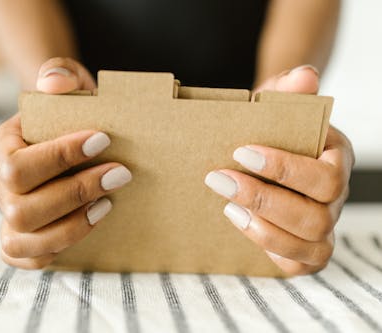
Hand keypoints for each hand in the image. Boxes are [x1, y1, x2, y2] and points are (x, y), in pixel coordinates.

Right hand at [0, 57, 131, 268]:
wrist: (75, 132)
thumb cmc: (72, 111)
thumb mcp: (71, 84)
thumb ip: (60, 74)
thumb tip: (55, 83)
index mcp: (4, 146)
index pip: (16, 163)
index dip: (58, 156)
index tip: (103, 140)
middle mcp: (1, 184)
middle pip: (19, 206)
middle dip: (74, 192)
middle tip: (120, 173)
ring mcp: (9, 214)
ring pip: (21, 236)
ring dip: (70, 224)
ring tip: (108, 203)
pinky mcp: (23, 239)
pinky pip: (28, 257)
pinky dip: (60, 247)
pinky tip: (95, 220)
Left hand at [204, 65, 354, 274]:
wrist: (257, 150)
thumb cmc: (267, 130)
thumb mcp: (272, 107)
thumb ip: (287, 92)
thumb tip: (305, 75)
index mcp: (336, 158)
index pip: (326, 174)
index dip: (285, 169)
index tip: (241, 152)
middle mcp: (334, 196)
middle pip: (319, 214)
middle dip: (265, 200)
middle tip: (218, 178)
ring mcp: (323, 225)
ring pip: (312, 242)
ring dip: (264, 228)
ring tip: (226, 206)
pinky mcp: (305, 249)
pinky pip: (299, 263)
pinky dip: (269, 247)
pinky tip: (238, 221)